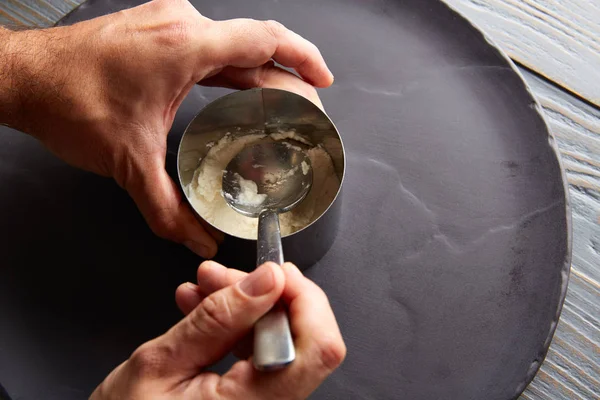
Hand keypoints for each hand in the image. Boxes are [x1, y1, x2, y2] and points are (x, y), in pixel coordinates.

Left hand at [0, 0, 332, 257]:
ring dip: (261, 68)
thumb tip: (197, 238)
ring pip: (232, 43)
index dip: (303, 58)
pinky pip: (209, 45)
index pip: (264, 40)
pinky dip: (232, 66)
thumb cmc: (68, 100)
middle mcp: (181, 25)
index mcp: (185, 46)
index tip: (323, 80)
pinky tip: (237, 88)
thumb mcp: (128, 161)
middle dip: (288, 74)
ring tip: (282, 98)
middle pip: (254, 44)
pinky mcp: (156, 31)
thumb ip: (167, 207)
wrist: (23, 77)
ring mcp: (168, 23)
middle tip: (307, 105)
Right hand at [91, 262, 345, 399]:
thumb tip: (265, 281)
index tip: (271, 273)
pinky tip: (206, 310)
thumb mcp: (158, 363)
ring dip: (247, 305)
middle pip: (306, 338)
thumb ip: (217, 319)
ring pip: (283, 339)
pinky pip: (263, 352)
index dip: (303, 299)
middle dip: (266, 294)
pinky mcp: (256, 398)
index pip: (318, 349)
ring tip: (203, 289)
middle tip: (223, 276)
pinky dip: (239, 325)